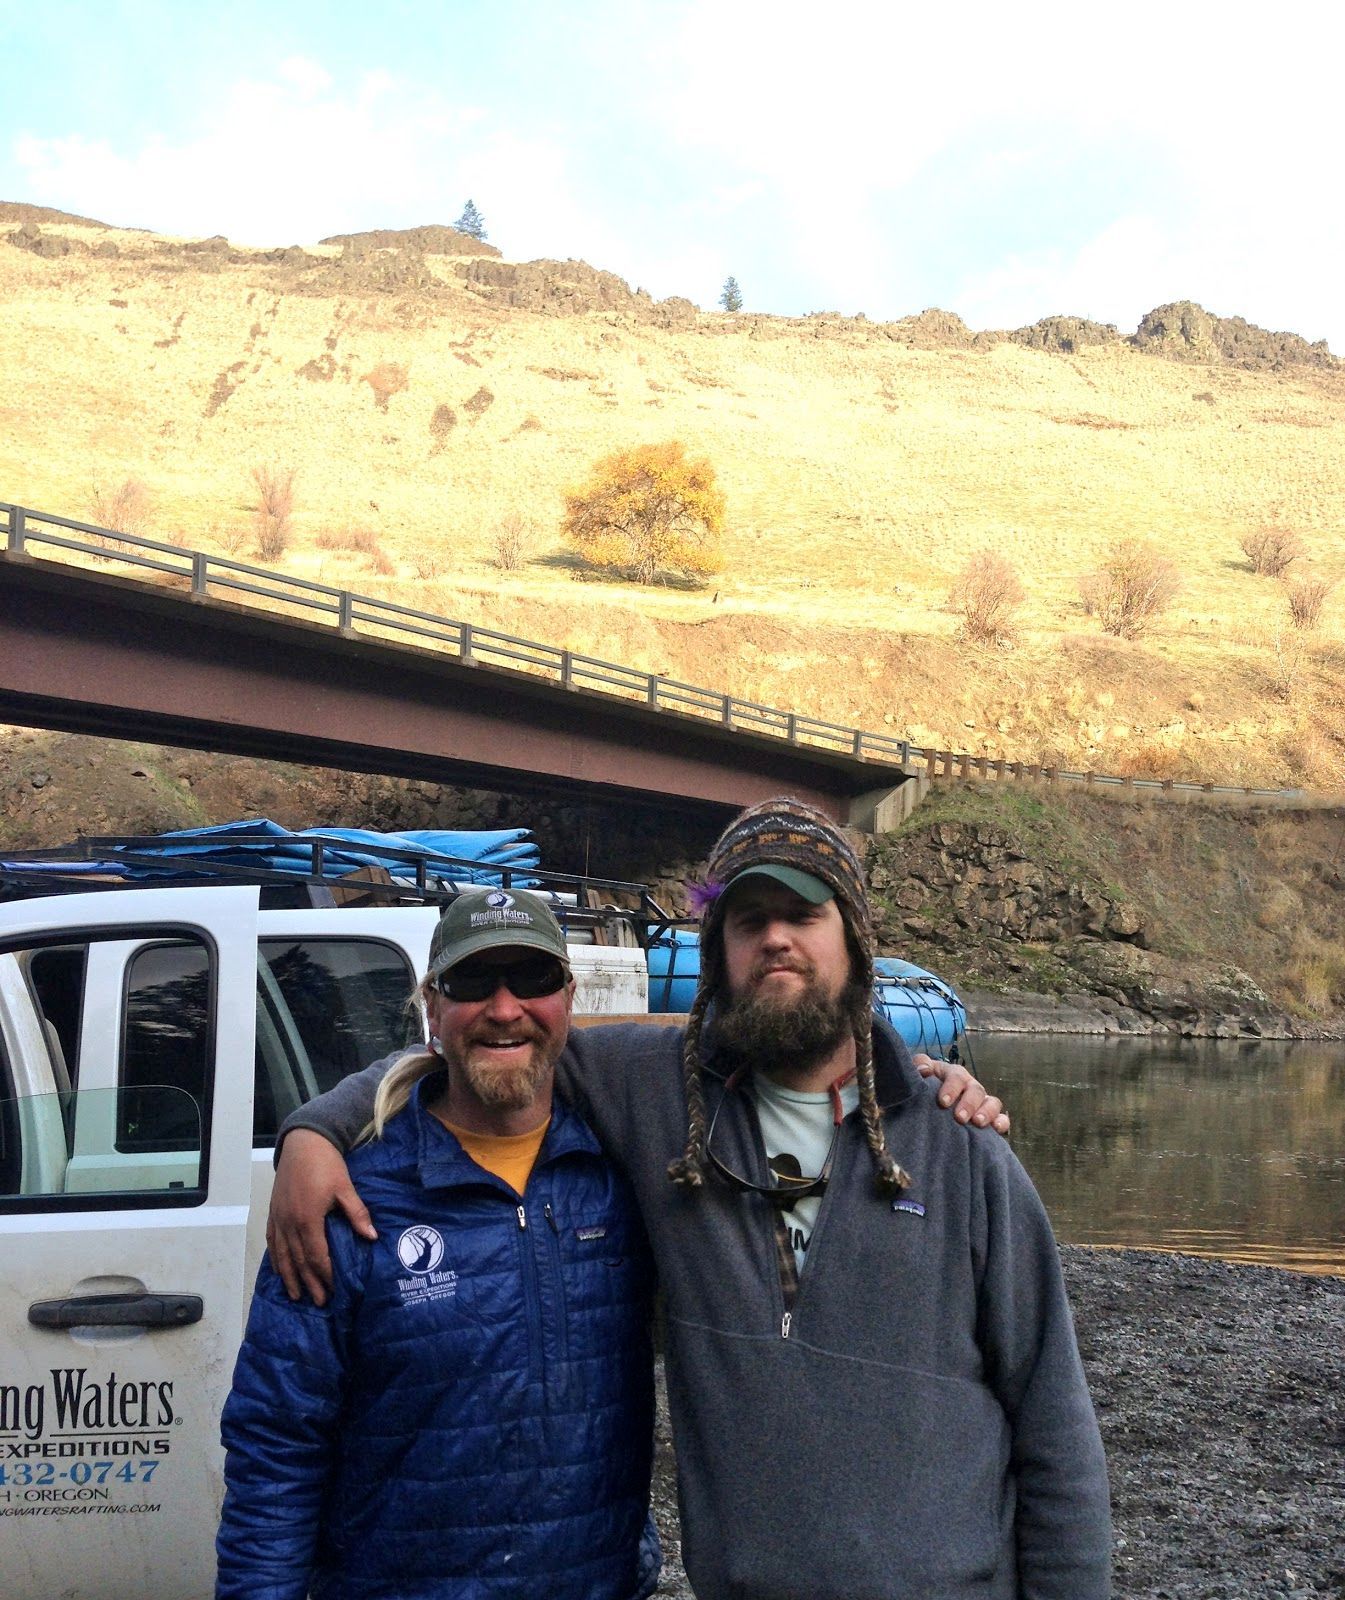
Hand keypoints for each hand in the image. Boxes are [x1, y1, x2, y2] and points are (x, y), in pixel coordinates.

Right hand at [266, 1129, 376, 1304]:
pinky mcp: (273, 1211)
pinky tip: (280, 1269)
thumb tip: (371, 1237)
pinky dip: (276, 1258)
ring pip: (283, 1255)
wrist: (303, 1143)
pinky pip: (272, 1241)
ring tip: (296, 1295)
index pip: (317, 1256)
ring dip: (290, 1277)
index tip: (334, 1289)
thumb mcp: (345, 1187)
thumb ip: (356, 1214)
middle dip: (309, 1283)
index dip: (325, 1274)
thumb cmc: (326, 1163)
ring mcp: (279, 1218)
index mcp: (308, 1219)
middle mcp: (290, 1222)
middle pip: (299, 1261)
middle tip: (319, 1302)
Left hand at [913, 1054, 1009, 1135]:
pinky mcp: (990, 1118)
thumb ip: (919, 1066)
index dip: (951, 1088)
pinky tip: (997, 1129)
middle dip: (969, 1103)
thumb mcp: (920, 1073)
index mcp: (954, 1075)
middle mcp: (971, 1087)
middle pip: (976, 1090)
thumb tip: (924, 1071)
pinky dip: (1002, 1122)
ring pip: (993, 1102)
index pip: (956, 1076)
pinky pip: (1002, 1118)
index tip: (943, 1102)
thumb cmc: (925, 1086)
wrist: (929, 1103)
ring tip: (978, 1123)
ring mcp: (982, 1102)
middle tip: (960, 1117)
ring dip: (987, 1112)